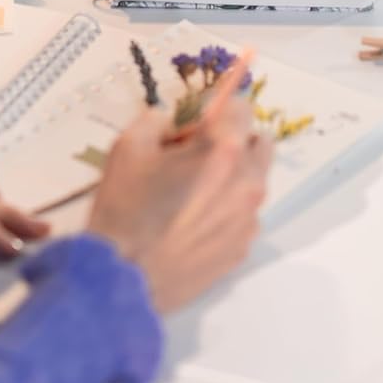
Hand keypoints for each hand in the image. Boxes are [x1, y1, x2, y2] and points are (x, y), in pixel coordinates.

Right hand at [86, 99, 270, 312]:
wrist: (124, 275)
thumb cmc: (125, 206)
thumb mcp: (128, 146)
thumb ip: (156, 120)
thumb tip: (171, 122)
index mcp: (223, 150)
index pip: (242, 107)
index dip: (218, 108)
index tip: (198, 121)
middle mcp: (247, 182)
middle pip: (259, 143)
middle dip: (233, 141)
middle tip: (195, 155)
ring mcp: (249, 219)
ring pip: (251, 182)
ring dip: (230, 178)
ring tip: (189, 195)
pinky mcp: (242, 248)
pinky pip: (242, 216)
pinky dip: (224, 211)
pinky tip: (190, 224)